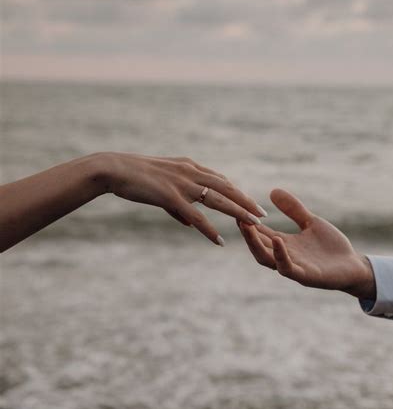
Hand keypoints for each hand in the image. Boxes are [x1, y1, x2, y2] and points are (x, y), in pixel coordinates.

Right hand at [100, 152, 266, 245]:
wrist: (113, 169)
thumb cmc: (133, 177)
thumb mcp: (159, 187)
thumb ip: (177, 206)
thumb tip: (188, 223)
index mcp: (188, 167)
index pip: (219, 179)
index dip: (236, 191)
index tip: (250, 201)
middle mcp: (190, 173)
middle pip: (226, 188)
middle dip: (246, 201)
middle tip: (263, 213)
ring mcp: (183, 184)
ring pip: (219, 200)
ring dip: (239, 213)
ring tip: (255, 224)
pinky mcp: (172, 197)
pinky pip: (196, 217)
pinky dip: (210, 230)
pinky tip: (220, 241)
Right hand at [238, 188, 374, 297]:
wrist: (354, 266)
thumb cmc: (332, 247)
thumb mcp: (311, 222)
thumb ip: (293, 209)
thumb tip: (273, 191)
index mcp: (284, 244)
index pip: (260, 234)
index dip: (248, 223)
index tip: (237, 208)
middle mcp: (284, 256)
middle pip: (258, 247)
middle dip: (247, 233)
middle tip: (237, 217)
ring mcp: (294, 267)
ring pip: (266, 259)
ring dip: (255, 244)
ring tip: (248, 227)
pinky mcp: (306, 276)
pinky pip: (287, 268)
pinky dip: (280, 255)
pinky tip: (277, 239)